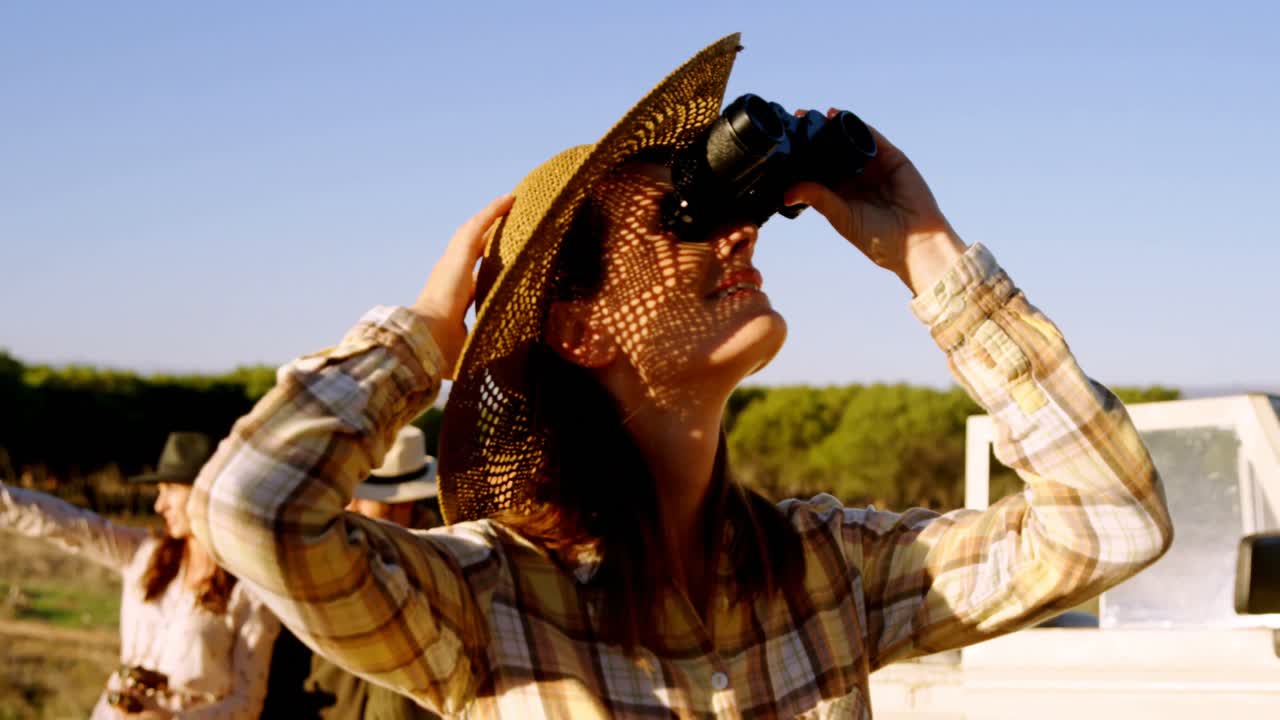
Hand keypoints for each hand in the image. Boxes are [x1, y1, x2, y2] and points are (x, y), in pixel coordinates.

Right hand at [411, 194, 514, 377]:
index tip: (500, 263)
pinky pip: (477, 227)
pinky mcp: (456, 257)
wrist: (424, 345)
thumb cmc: (442, 354)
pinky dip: (492, 213)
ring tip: (511, 203)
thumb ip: (487, 347)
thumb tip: (513, 365)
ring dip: (491, 218)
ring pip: (473, 233)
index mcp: (452, 300)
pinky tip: (509, 200)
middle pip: (472, 250)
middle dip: (489, 236)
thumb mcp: (472, 348)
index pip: (472, 279)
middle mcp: (449, 278)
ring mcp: (450, 265)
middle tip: (509, 221)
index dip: (486, 268)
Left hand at [784, 113, 966, 294]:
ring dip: (832, 126)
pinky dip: (856, 125)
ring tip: (812, 115)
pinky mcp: (892, 158)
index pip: (817, 170)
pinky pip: (871, 137)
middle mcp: (855, 178)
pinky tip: (839, 116)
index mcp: (840, 194)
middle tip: (796, 120)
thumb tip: (787, 193)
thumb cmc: (878, 238)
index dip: (802, 156)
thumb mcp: (842, 217)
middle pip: (831, 151)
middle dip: (814, 136)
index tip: (784, 143)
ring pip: (849, 141)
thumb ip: (819, 200)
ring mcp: (874, 166)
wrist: (916, 241)